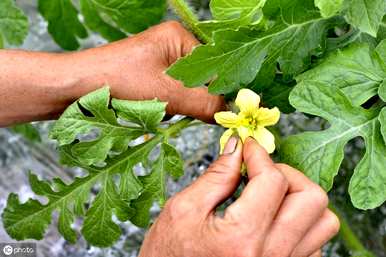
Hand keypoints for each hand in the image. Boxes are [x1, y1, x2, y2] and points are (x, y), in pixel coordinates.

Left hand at [75, 21, 224, 121]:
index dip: (219, 90)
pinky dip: (169, 108)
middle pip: (202, 80)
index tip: (222, 112)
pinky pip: (173, 96)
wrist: (76, 89)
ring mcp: (161, 63)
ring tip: (160, 107)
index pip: (215, 66)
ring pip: (188, 91)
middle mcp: (172, 47)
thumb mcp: (168, 93)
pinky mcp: (151, 79)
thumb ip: (205, 103)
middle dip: (195, 99)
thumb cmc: (116, 81)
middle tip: (181, 109)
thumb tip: (231, 113)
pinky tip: (154, 110)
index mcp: (179, 37)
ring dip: (180, 105)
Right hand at [138, 137, 339, 256]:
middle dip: (286, 173)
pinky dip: (300, 223)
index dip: (260, 155)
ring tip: (270, 194)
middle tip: (261, 171)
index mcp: (241, 238)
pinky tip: (273, 219)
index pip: (273, 180)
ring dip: (299, 198)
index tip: (248, 148)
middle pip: (311, 198)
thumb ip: (216, 176)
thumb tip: (237, 148)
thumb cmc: (169, 255)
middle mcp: (270, 256)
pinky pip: (315, 243)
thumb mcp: (184, 210)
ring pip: (323, 221)